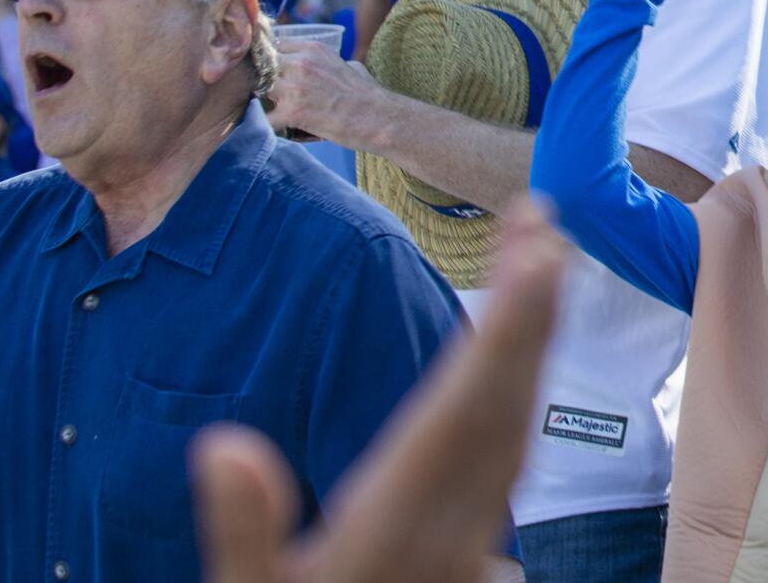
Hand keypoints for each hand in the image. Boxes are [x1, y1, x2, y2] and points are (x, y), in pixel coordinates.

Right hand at [191, 196, 563, 582]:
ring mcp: (465, 549)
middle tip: (542, 218)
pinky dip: (513, 395)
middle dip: (533, 308)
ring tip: (538, 266)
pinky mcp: (463, 560)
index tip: (537, 252)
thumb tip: (225, 446)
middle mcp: (449, 533)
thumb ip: (244, 536)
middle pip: (505, 407)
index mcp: (399, 530)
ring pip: (515, 432)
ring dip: (530, 343)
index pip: (465, 411)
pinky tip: (510, 363)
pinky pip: (503, 463)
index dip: (507, 328)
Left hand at [272, 43, 388, 149]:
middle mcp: (300, 63)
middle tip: (267, 94)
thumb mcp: (350, 65)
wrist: (378, 117)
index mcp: (313, 48)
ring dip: (261, 100)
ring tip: (269, 111)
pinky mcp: (293, 112)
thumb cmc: (369, 94)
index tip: (270, 72)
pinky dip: (265, 126)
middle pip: (262, 66)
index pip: (275, 45)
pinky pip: (265, 118)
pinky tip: (273, 129)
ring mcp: (295, 87)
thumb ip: (332, 63)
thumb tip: (333, 68)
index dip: (270, 60)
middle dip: (261, 79)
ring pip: (258, 89)